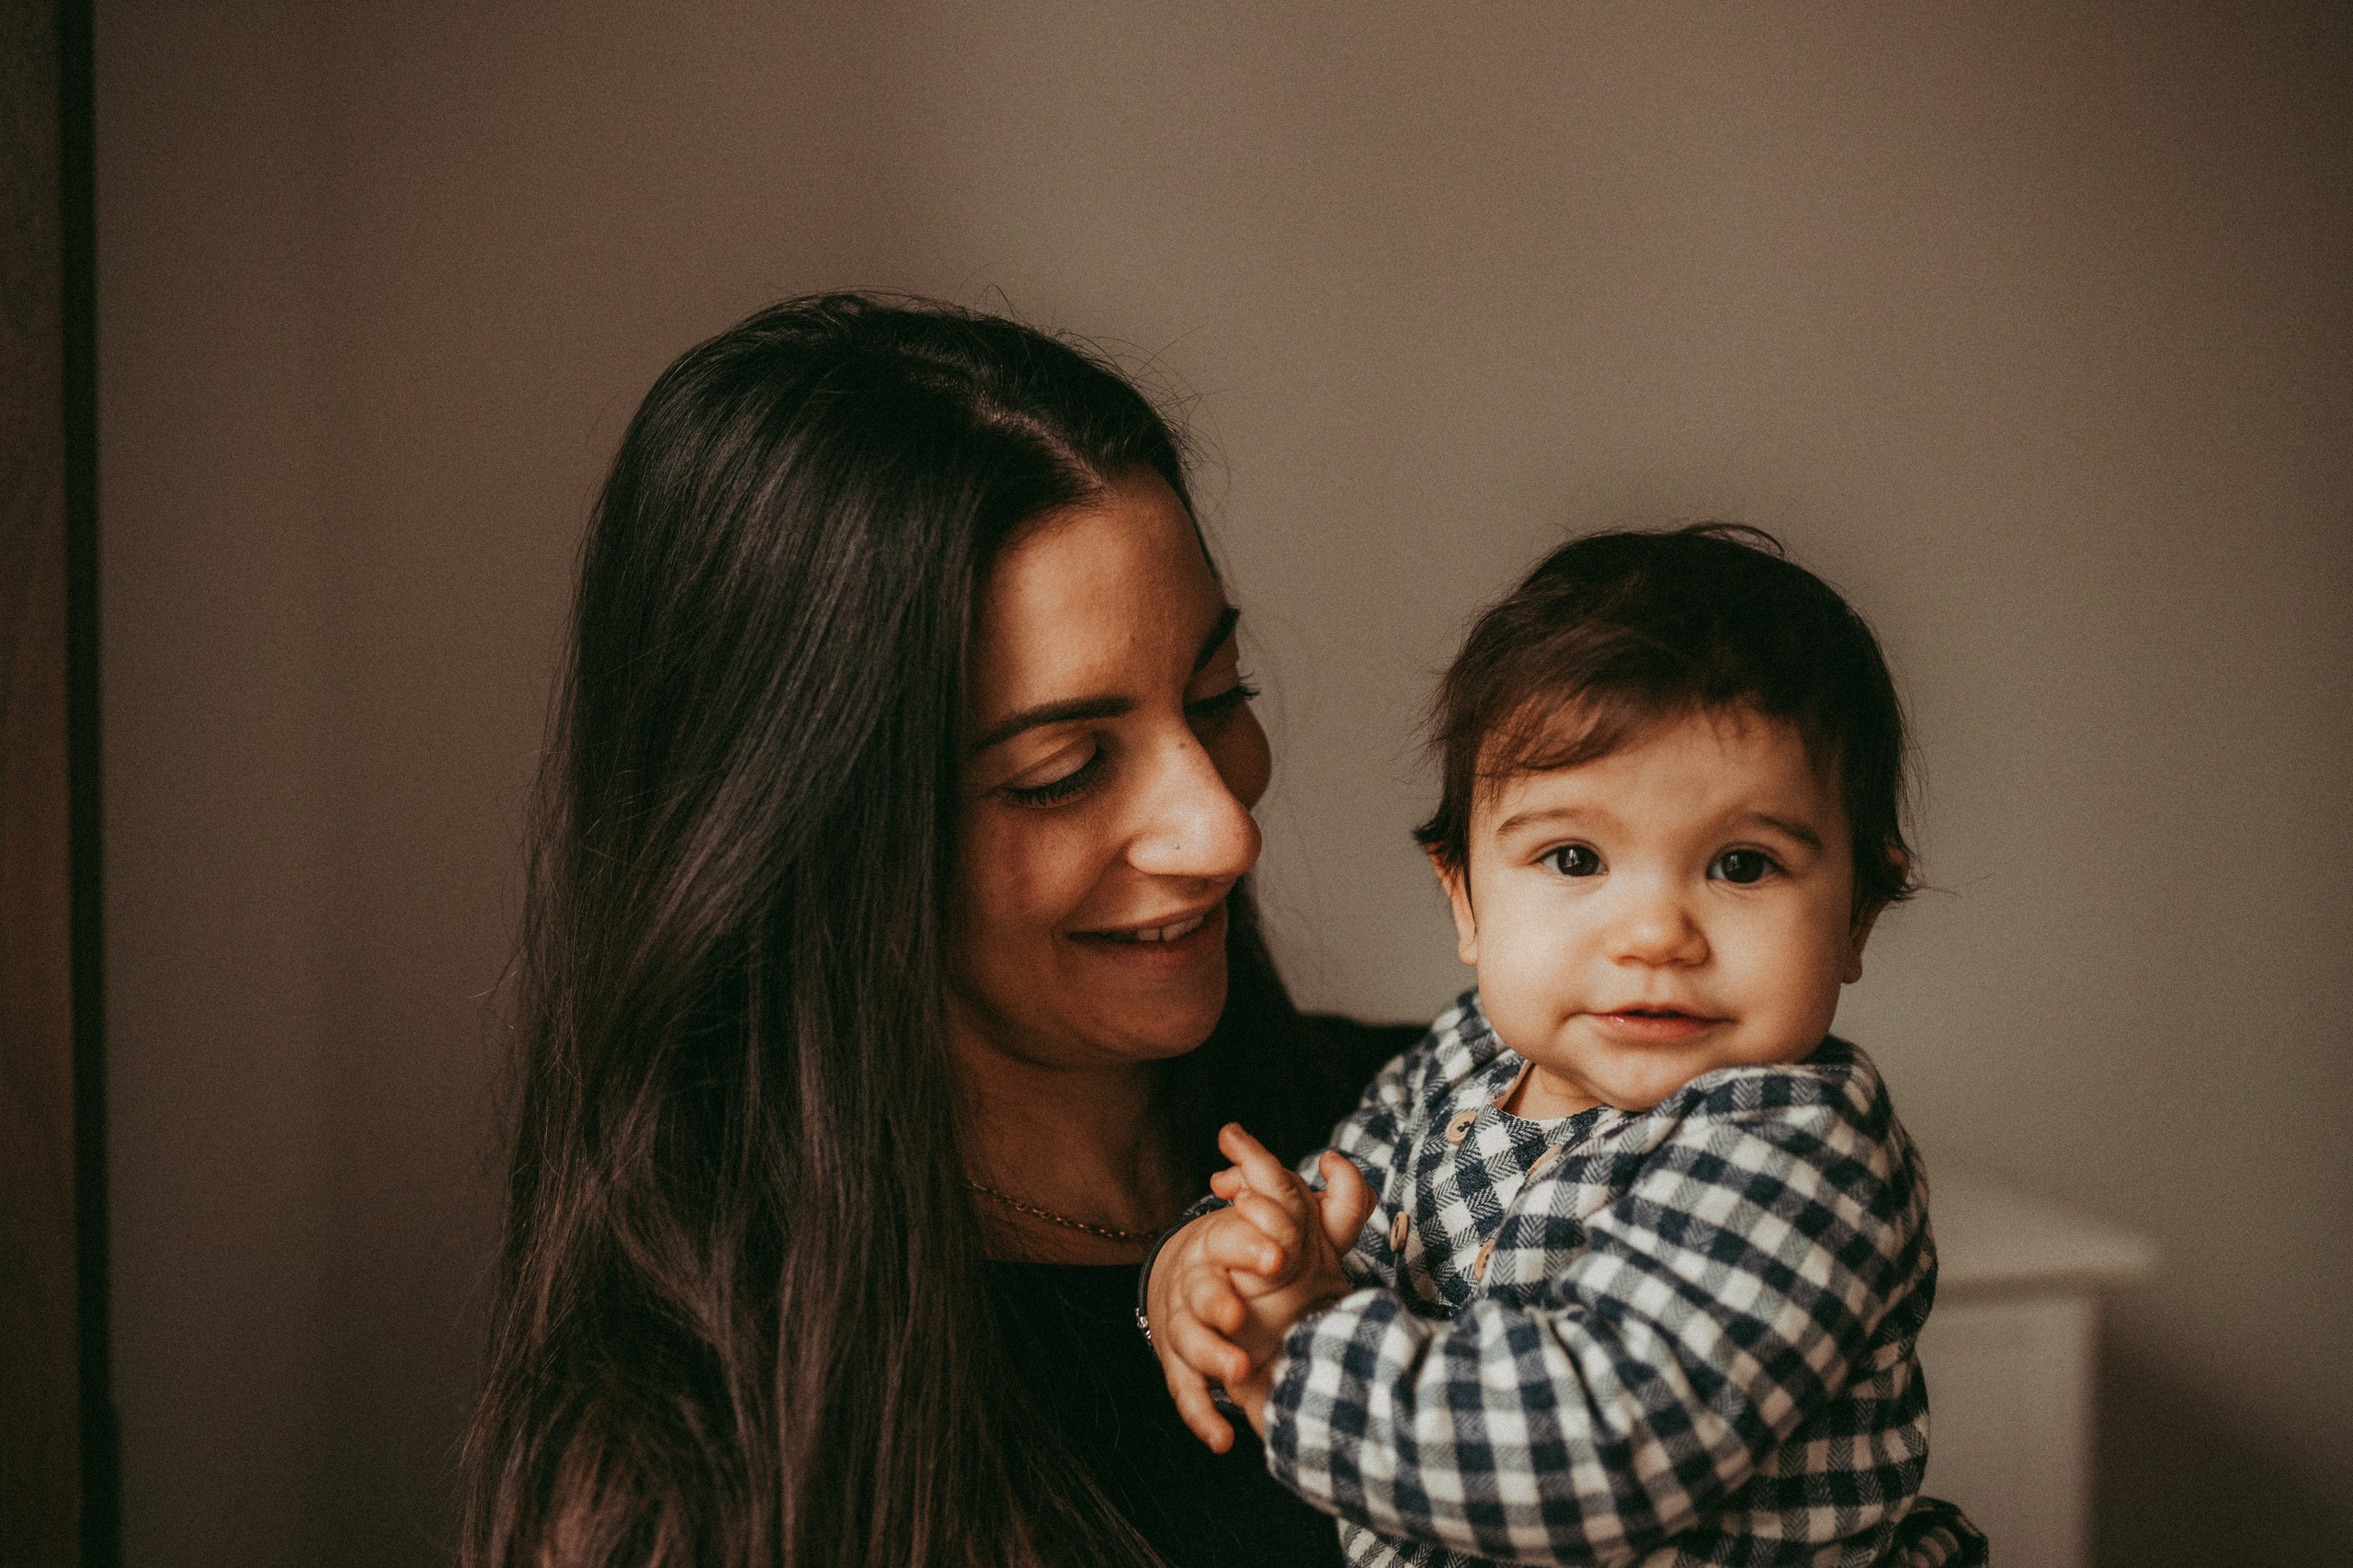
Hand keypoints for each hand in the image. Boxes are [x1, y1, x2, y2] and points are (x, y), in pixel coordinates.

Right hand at [1147, 1125, 1374, 1448]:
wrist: (1219, 1300)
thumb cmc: (1268, 1260)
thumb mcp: (1311, 1233)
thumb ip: (1337, 1201)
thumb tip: (1333, 1160)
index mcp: (1225, 1241)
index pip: (1230, 1234)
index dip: (1250, 1244)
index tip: (1279, 1256)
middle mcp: (1203, 1282)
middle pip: (1203, 1287)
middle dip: (1219, 1297)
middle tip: (1242, 1312)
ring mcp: (1193, 1327)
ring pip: (1190, 1340)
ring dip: (1211, 1354)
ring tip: (1239, 1367)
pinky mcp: (1188, 1368)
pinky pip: (1187, 1394)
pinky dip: (1200, 1417)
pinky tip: (1224, 1440)